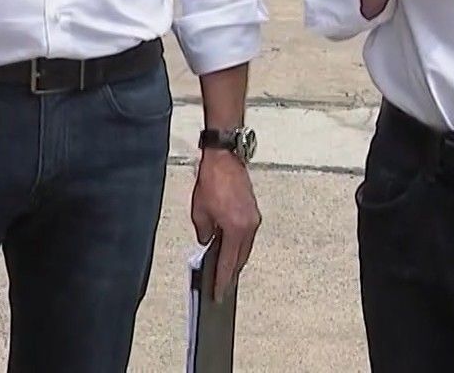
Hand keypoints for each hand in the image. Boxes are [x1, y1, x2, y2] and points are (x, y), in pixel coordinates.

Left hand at [191, 151, 260, 299]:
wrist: (225, 158)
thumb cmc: (212, 181)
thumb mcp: (199, 211)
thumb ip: (204, 232)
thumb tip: (208, 241)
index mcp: (236, 229)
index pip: (228, 262)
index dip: (222, 280)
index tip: (218, 294)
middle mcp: (249, 227)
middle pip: (240, 258)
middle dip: (230, 273)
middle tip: (222, 287)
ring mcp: (254, 219)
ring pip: (245, 248)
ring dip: (235, 258)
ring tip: (225, 270)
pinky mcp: (253, 212)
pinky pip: (247, 236)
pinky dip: (239, 245)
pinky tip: (230, 248)